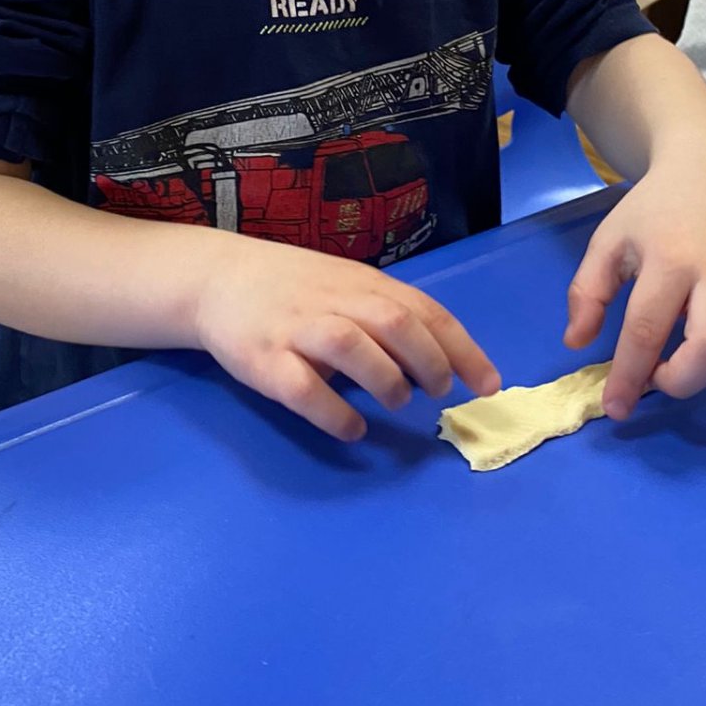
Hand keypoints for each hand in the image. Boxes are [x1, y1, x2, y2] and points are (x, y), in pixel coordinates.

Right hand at [192, 240, 500, 441]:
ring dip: (386, 380)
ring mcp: (297, 329)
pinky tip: (352, 428)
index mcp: (362, 284)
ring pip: (350, 346)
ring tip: (397, 402)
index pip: (424, 311)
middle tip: (438, 393)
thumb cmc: (293, 288)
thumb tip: (438, 362)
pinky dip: (334, 412)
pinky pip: (302, 389)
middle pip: (394, 322)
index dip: (463, 349)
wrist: (217, 278)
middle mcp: (334, 302)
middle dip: (429, 361)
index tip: (489, 385)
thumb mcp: (346, 286)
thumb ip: (386, 314)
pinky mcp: (263, 360)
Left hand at [563, 151, 705, 419]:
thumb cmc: (653, 211)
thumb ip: (587, 292)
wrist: (705, 164)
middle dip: (685, 380)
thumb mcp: (607, 242)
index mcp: (669, 261)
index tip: (616, 407)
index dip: (631, 376)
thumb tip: (578, 344)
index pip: (648, 329)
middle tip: (664, 380)